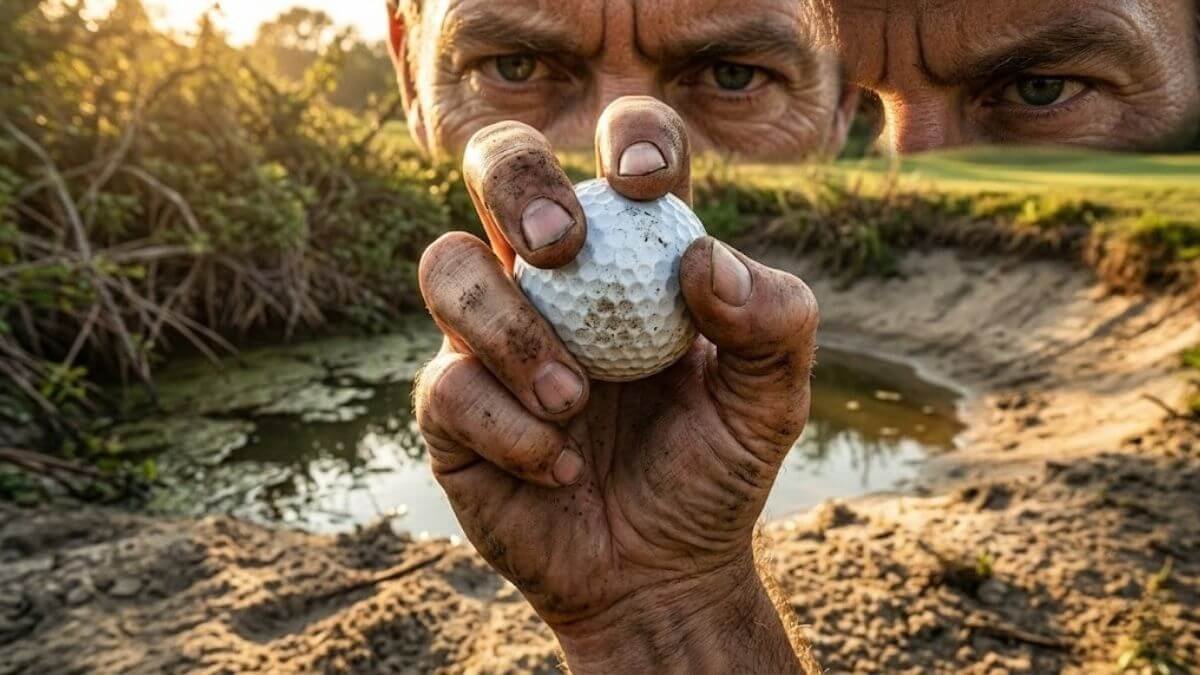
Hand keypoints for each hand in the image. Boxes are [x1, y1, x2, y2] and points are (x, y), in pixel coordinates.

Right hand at [415, 97, 818, 673]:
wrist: (659, 574)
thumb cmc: (713, 470)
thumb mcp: (770, 398)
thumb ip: (774, 320)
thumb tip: (702, 261)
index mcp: (632, 250)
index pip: (618, 150)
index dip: (627, 137)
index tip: (646, 184)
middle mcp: (551, 275)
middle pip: (498, 166)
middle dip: (517, 183)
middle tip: (558, 246)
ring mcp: (489, 333)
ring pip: (447, 267)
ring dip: (509, 331)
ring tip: (574, 403)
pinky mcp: (450, 404)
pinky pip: (448, 386)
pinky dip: (509, 428)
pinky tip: (561, 471)